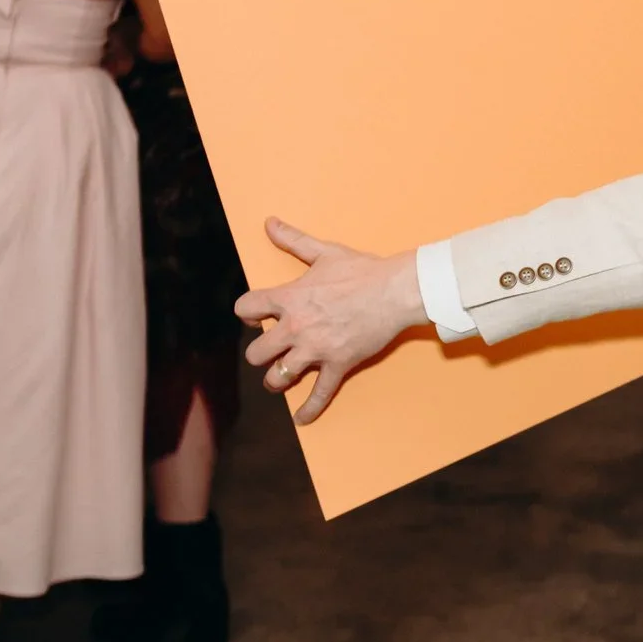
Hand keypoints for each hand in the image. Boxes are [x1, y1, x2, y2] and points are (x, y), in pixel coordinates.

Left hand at [235, 219, 426, 423]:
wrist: (396, 291)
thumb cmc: (362, 270)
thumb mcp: (324, 252)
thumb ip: (293, 240)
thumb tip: (269, 223)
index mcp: (290, 298)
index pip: (246, 308)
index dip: (247, 313)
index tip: (254, 316)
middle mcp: (296, 327)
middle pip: (256, 353)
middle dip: (260, 353)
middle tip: (269, 350)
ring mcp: (315, 349)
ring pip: (278, 377)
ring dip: (276, 380)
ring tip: (278, 379)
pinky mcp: (337, 364)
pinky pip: (319, 394)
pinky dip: (308, 410)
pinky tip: (301, 418)